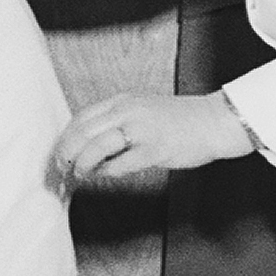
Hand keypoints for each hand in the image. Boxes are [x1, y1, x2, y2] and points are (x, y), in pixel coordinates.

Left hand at [52, 90, 256, 187]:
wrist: (216, 121)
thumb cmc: (179, 119)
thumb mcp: (141, 109)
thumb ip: (116, 120)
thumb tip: (87, 142)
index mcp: (122, 101)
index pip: (81, 118)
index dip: (65, 138)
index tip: (59, 152)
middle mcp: (128, 111)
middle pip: (82, 132)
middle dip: (66, 153)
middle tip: (61, 167)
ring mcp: (142, 129)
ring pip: (97, 146)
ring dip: (83, 163)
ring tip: (80, 173)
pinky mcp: (155, 149)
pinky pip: (121, 164)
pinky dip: (108, 172)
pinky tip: (106, 174)